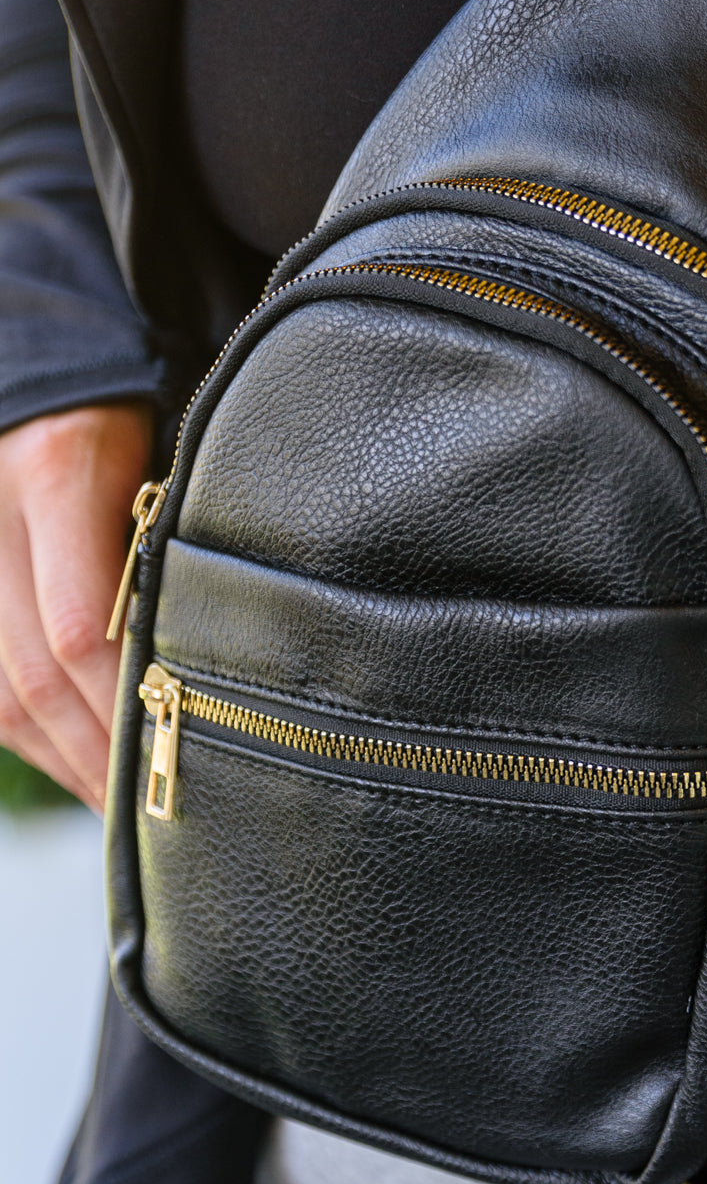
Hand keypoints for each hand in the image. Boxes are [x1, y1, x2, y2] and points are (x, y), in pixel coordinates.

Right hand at [0, 403, 153, 811]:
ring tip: (119, 809)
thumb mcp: (158, 451)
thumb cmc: (119, 412)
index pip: (82, 624)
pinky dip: (29, 734)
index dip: (124, 704)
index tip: (175, 752)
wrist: (37, 369)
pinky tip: (74, 764)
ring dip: (62, 760)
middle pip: (34, 677)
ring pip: (0, 695)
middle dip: (96, 757)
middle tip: (154, 814)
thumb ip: (169, 541)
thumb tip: (208, 650)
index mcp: (56, 474)